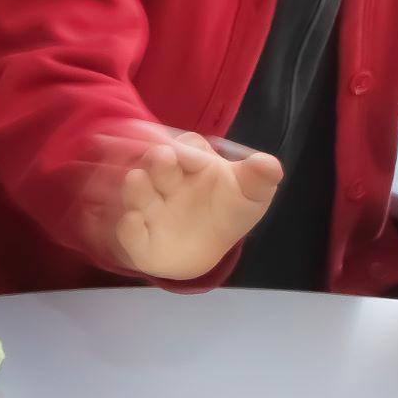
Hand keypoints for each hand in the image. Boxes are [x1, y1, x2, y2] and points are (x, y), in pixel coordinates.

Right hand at [90, 127, 282, 281]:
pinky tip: (132, 221)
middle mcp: (164, 180)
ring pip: (138, 193)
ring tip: (137, 180)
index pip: (187, 147)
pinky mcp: (139, 240)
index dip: (188, 149)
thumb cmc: (226, 211)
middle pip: (158, 164)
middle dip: (159, 160)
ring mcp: (149, 208)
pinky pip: (128, 232)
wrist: (204, 250)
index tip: (190, 154)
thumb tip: (269, 164)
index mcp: (191, 163)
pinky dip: (128, 228)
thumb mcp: (250, 196)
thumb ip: (260, 179)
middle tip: (162, 156)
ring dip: (137, 188)